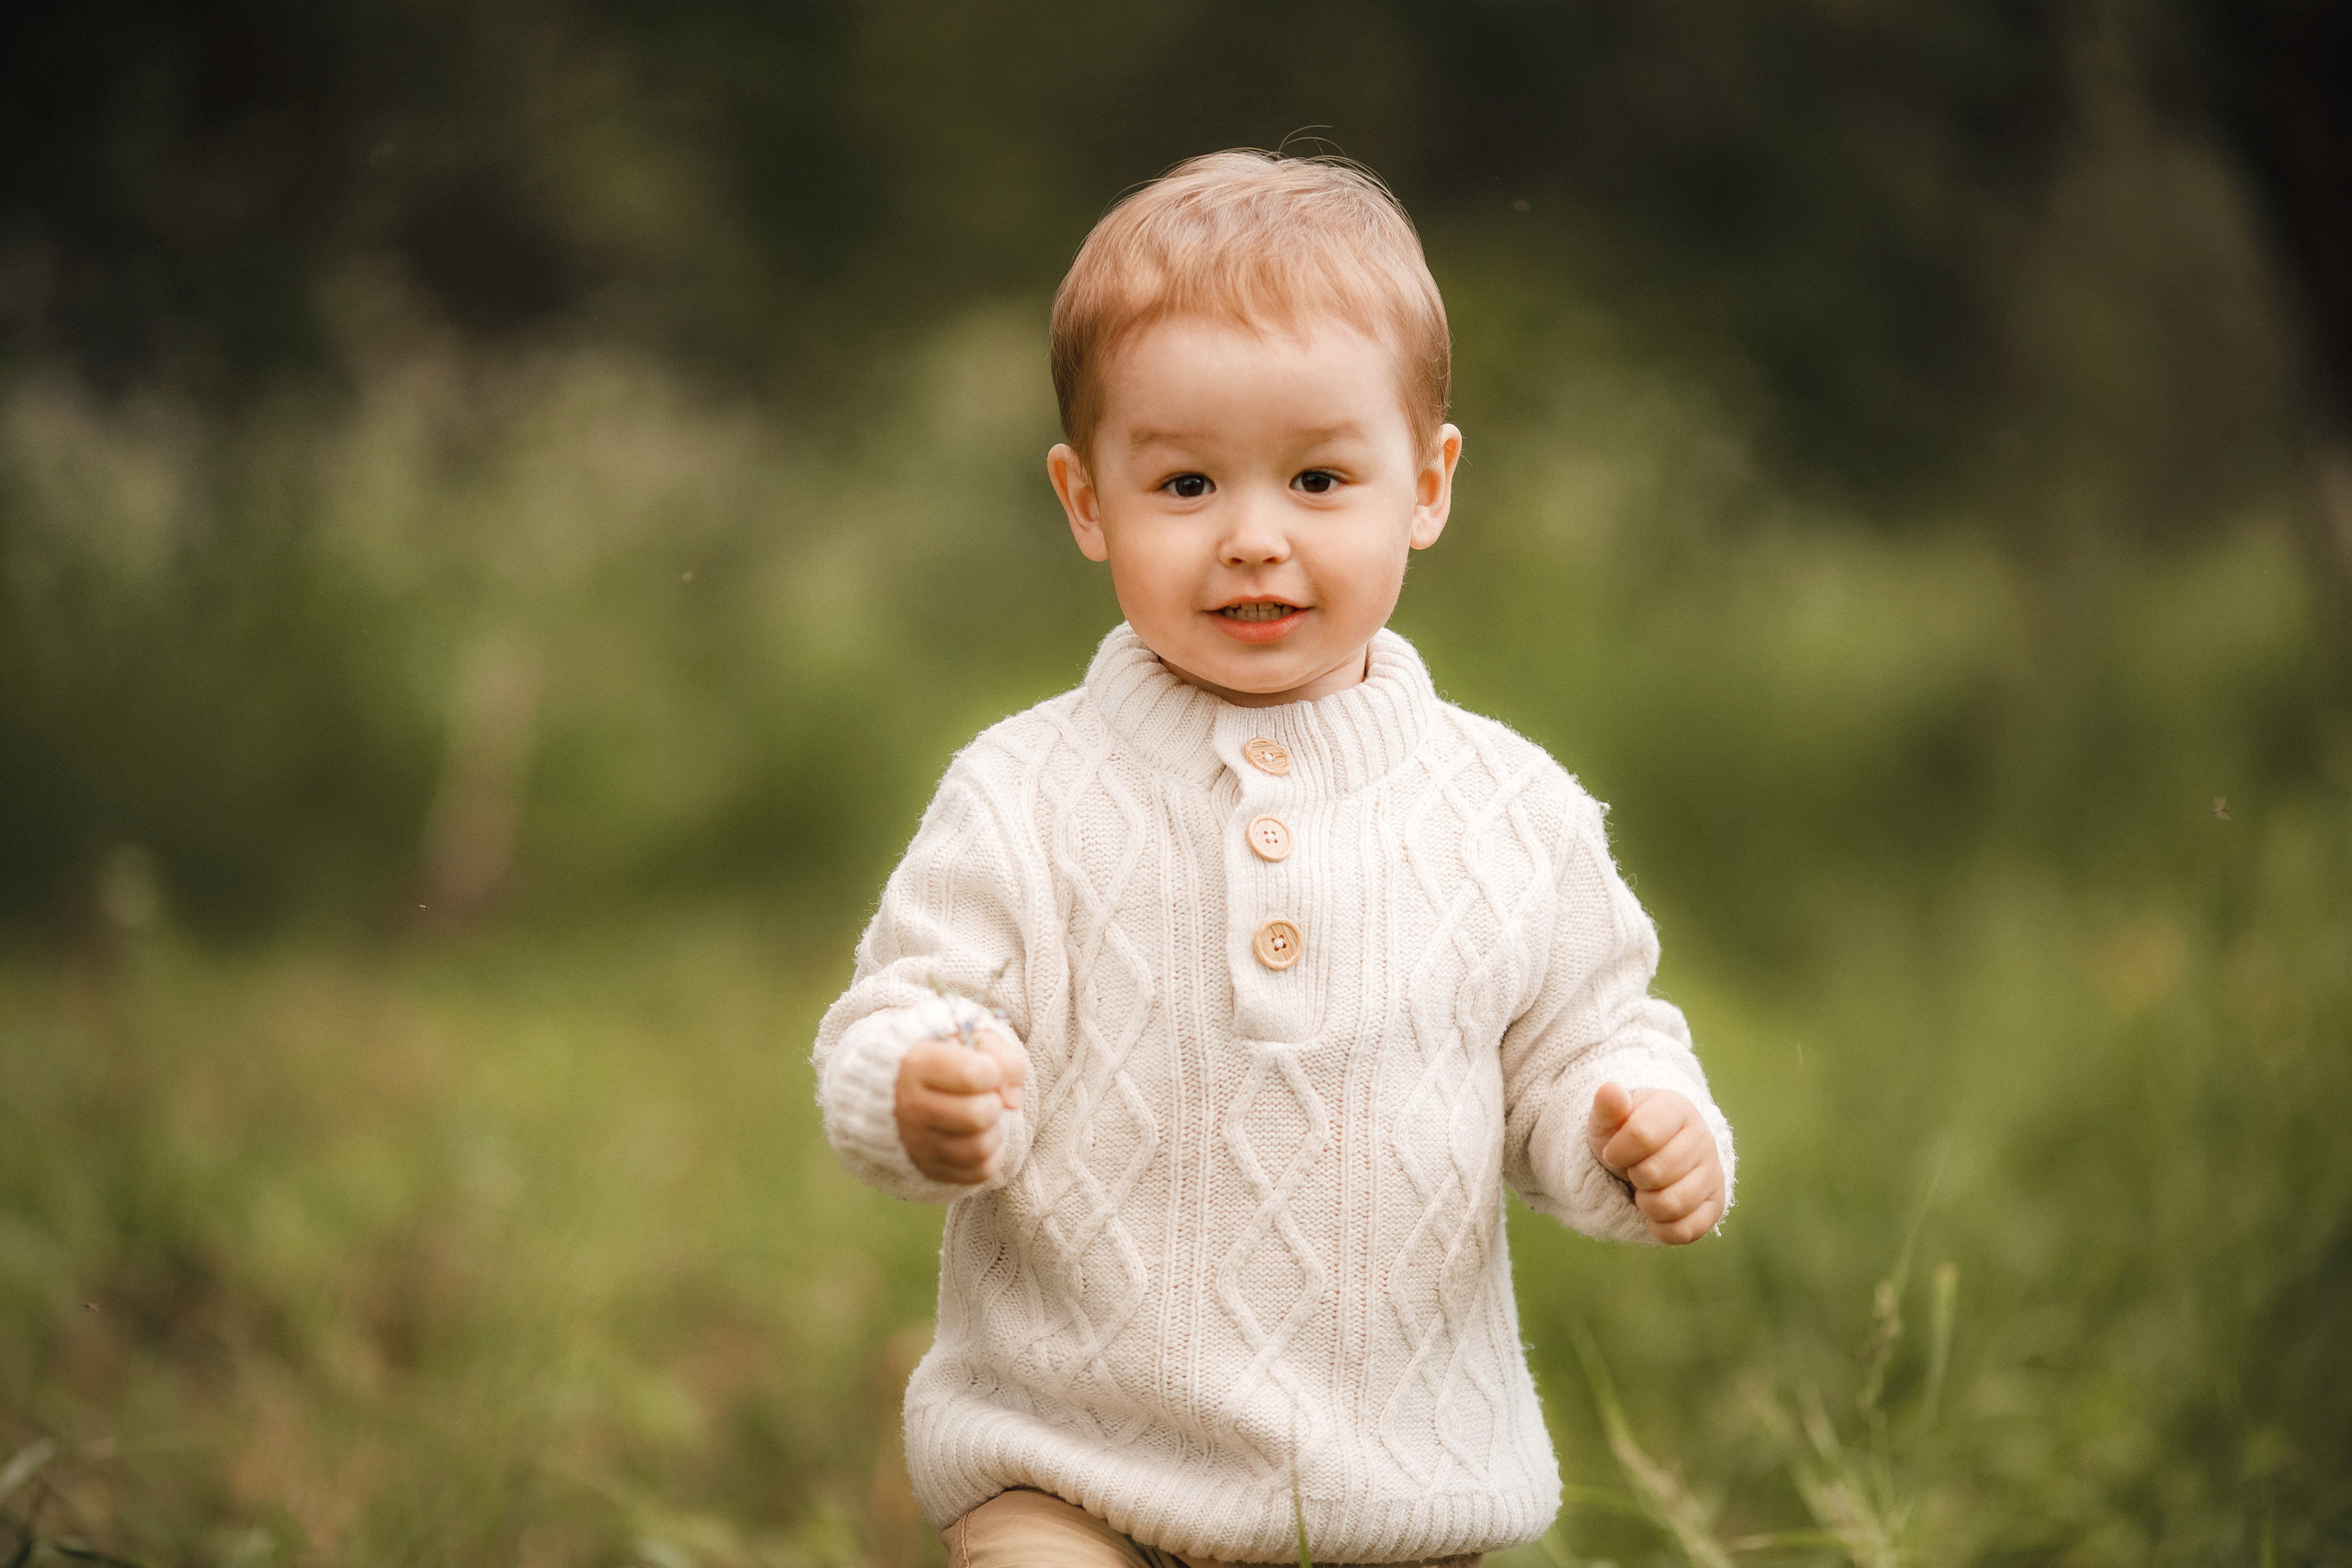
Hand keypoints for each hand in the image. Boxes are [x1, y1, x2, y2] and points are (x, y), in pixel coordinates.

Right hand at [895, 1028, 1028, 1184]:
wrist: (901, 1086)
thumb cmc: (947, 1057)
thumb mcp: (972, 1039)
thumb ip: (1003, 1058)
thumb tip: (1013, 1101)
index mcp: (917, 1065)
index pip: (973, 1075)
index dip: (992, 1071)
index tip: (984, 1069)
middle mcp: (910, 1106)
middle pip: (977, 1115)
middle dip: (994, 1103)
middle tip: (986, 1096)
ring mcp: (917, 1142)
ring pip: (979, 1149)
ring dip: (994, 1131)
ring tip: (983, 1116)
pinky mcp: (929, 1168)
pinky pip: (978, 1173)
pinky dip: (992, 1155)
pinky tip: (982, 1136)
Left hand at [1586, 1082, 1724, 1243]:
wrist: (1648, 1155)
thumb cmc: (1624, 1134)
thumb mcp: (1609, 1120)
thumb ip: (1607, 1107)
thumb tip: (1609, 1089)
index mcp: (1676, 1108)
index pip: (1641, 1134)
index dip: (1617, 1152)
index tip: (1612, 1152)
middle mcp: (1703, 1137)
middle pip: (1654, 1174)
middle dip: (1633, 1177)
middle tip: (1633, 1171)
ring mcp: (1713, 1172)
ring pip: (1672, 1204)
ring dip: (1645, 1204)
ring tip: (1644, 1191)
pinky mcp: (1715, 1204)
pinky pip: (1687, 1230)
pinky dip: (1661, 1229)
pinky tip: (1654, 1215)